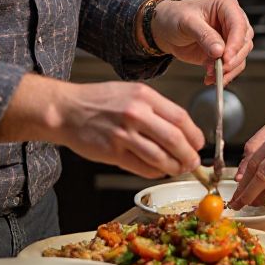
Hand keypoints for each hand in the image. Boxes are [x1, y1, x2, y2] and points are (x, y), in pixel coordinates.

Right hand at [59, 80, 203, 177]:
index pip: (181, 118)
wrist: (66, 109)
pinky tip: (158, 170)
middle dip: (189, 155)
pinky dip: (155, 172)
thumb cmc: (99, 101)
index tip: (198, 144)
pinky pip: (142, 167)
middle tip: (193, 162)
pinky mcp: (112, 152)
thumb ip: (155, 109)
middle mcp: (136, 113)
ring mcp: (123, 134)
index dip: (194, 135)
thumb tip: (181, 130)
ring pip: (160, 157)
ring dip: (174, 167)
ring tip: (178, 169)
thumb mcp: (131, 93)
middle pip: (175, 139)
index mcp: (144, 96)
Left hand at [151, 0, 252, 83]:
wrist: (165, 29)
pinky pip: (230, 67)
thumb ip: (204, 35)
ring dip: (228, 70)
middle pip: (244, 43)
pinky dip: (223, 75)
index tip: (226, 58)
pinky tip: (209, 78)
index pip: (239, 25)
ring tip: (211, 76)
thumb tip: (219, 51)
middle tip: (220, 69)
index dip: (236, 43)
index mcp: (226, 6)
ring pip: (240, 57)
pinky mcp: (223, 53)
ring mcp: (229, 38)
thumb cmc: (175, 17)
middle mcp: (232, 22)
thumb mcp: (187, 22)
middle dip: (233, 59)